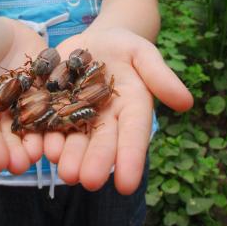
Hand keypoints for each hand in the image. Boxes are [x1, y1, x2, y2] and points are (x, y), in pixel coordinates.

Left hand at [43, 27, 192, 194]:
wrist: (94, 40)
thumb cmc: (125, 46)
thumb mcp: (143, 53)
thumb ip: (160, 76)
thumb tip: (186, 102)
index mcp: (132, 109)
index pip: (134, 136)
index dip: (131, 159)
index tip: (127, 185)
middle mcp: (106, 120)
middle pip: (102, 143)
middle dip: (95, 163)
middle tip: (87, 182)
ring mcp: (78, 116)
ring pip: (74, 140)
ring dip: (68, 156)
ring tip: (64, 170)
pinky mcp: (53, 107)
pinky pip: (48, 124)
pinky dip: (44, 137)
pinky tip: (40, 147)